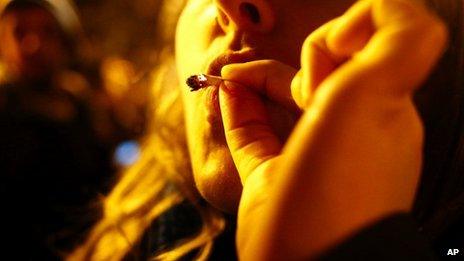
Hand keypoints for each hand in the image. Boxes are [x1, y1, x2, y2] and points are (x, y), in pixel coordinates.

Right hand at [219, 0, 446, 258]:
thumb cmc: (341, 181)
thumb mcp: (377, 92)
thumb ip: (401, 36)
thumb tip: (375, 5)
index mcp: (379, 109)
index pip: (359, 54)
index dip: (333, 43)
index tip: (321, 66)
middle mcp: (348, 131)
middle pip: (318, 77)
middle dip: (292, 61)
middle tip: (270, 67)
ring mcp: (308, 157)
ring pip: (282, 103)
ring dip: (256, 79)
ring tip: (229, 72)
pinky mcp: (273, 180)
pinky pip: (254, 133)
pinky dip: (239, 107)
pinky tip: (226, 91)